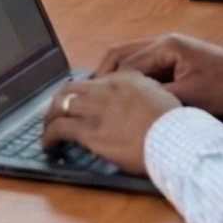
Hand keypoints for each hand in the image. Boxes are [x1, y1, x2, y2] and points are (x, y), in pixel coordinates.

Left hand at [40, 71, 177, 172]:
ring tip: (48, 129)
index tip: (81, 104)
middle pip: (71, 89)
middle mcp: (105, 89)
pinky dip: (49, 135)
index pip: (94, 81)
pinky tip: (48, 144)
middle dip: (60, 101)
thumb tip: (138, 99)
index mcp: (124, 78)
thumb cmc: (174, 124)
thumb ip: (144, 92)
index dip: (83, 93)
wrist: (173, 138)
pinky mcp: (89, 131)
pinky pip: (59, 128)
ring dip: (51, 117)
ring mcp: (95, 109)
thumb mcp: (160, 95)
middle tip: (56, 114)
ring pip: (60, 105)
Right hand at [94, 33, 222, 115]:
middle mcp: (163, 42)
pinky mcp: (173, 57)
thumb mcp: (192, 97)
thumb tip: (130, 106)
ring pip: (130, 57)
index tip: (94, 101)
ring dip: (116, 75)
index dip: (110, 83)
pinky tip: (125, 94)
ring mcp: (168, 48)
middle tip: (89, 96)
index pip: (128, 64)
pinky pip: (143, 64)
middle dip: (104, 74)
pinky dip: (131, 76)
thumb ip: (159, 98)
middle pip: (122, 53)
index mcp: (167, 46)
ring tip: (102, 97)